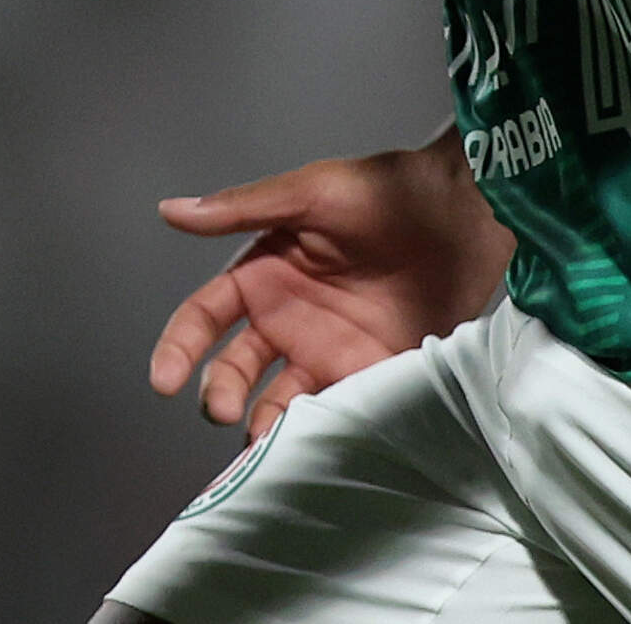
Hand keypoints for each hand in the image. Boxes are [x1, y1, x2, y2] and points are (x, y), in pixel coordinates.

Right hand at [148, 136, 514, 436]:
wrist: (465, 211)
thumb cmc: (386, 189)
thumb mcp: (310, 192)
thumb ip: (244, 210)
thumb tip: (171, 211)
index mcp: (263, 274)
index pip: (204, 318)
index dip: (180, 349)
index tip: (165, 380)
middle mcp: (288, 319)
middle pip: (235, 370)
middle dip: (221, 394)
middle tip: (225, 410)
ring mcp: (329, 350)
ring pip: (279, 400)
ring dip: (264, 424)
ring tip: (265, 441)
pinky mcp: (373, 372)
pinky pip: (338, 408)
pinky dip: (321, 430)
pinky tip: (315, 441)